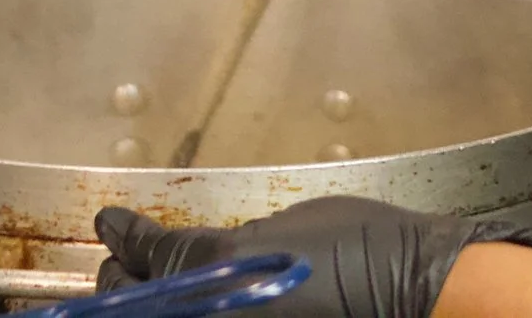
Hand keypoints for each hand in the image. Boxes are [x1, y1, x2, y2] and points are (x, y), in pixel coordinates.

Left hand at [94, 198, 531, 317]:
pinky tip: (208, 304)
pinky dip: (195, 316)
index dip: (123, 237)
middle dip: (121, 282)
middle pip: (136, 307)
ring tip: (145, 291)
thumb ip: (218, 243)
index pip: (147, 258)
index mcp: (214, 274)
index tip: (110, 223)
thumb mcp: (282, 228)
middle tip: (119, 263)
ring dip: (148, 307)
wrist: (420, 294)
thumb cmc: (363, 250)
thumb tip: (178, 249)